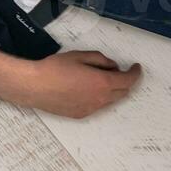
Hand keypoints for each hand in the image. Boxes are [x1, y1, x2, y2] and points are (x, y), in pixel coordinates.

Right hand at [20, 50, 141, 117]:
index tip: (136, 67)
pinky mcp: (82, 114)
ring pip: (110, 101)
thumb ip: (100, 60)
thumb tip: (112, 67)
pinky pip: (97, 106)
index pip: (128, 80)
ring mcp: (92, 109)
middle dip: (123, 81)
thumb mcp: (79, 56)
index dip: (135, 73)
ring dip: (111, 90)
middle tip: (113, 71)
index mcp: (102, 83)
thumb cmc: (55, 68)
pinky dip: (98, 98)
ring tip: (95, 80)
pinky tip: (83, 90)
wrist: (34, 87)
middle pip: (123, 92)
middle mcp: (101, 99)